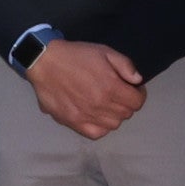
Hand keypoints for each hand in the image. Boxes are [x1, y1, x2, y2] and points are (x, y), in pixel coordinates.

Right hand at [28, 38, 147, 137]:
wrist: (45, 62)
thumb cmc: (75, 55)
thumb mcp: (104, 51)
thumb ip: (125, 65)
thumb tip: (138, 80)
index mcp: (110, 87)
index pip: (137, 102)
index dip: (139, 94)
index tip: (133, 89)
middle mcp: (100, 105)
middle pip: (126, 114)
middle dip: (127, 103)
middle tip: (120, 94)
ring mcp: (86, 116)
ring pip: (113, 125)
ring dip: (115, 115)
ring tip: (108, 104)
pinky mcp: (73, 122)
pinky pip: (96, 133)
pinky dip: (101, 127)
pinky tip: (98, 117)